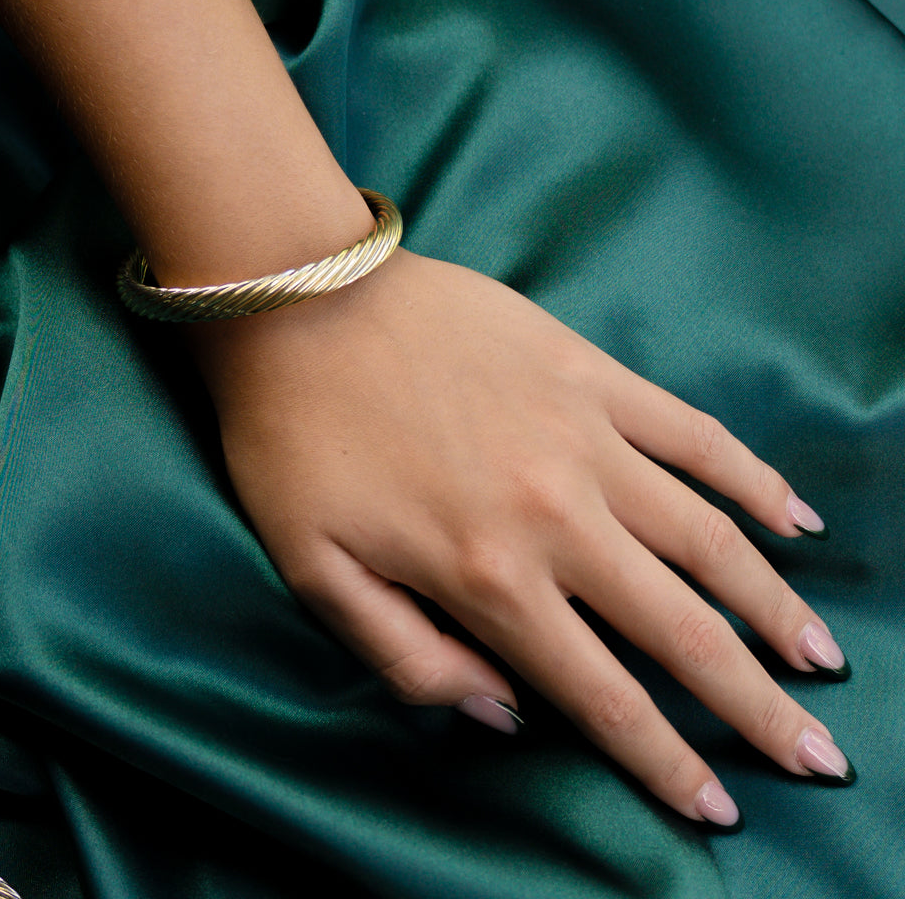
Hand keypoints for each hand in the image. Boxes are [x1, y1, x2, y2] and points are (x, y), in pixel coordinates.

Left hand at [190, 248, 852, 825]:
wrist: (301, 305)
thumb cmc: (296, 442)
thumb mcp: (315, 574)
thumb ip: (408, 659)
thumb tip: (503, 712)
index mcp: (486, 576)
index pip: (603, 695)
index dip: (667, 763)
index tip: (718, 806)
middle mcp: (556, 515)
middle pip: (682, 630)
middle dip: (755, 704)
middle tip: (814, 754)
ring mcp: (584, 438)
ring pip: (707, 539)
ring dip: (773, 606)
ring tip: (815, 654)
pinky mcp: (590, 374)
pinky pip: (693, 434)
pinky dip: (751, 479)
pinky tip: (792, 516)